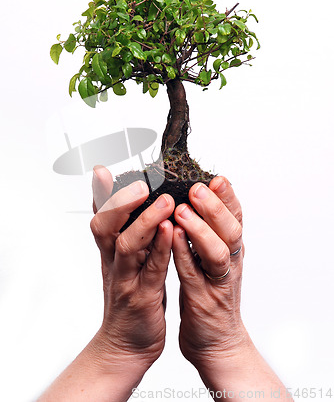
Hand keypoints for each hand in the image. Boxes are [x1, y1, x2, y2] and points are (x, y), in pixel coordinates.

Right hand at [38, 166, 174, 401]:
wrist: (126, 346)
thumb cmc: (132, 298)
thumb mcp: (126, 263)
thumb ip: (127, 234)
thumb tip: (130, 206)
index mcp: (111, 251)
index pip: (101, 216)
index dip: (100, 194)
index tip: (102, 169)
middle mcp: (113, 261)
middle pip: (105, 226)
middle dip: (118, 201)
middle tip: (138, 180)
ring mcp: (126, 279)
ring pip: (127, 245)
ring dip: (144, 220)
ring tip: (165, 200)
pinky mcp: (142, 297)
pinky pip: (151, 269)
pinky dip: (159, 248)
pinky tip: (169, 230)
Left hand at [172, 176, 245, 368]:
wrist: (216, 343)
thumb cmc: (209, 295)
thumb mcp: (212, 259)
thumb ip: (209, 232)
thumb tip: (198, 200)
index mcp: (231, 249)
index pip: (235, 217)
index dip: (228, 197)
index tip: (217, 177)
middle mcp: (230, 263)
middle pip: (231, 229)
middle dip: (215, 206)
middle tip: (200, 186)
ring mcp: (218, 282)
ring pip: (217, 252)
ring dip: (200, 229)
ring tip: (182, 210)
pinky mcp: (203, 300)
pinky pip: (193, 275)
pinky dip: (184, 255)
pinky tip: (171, 238)